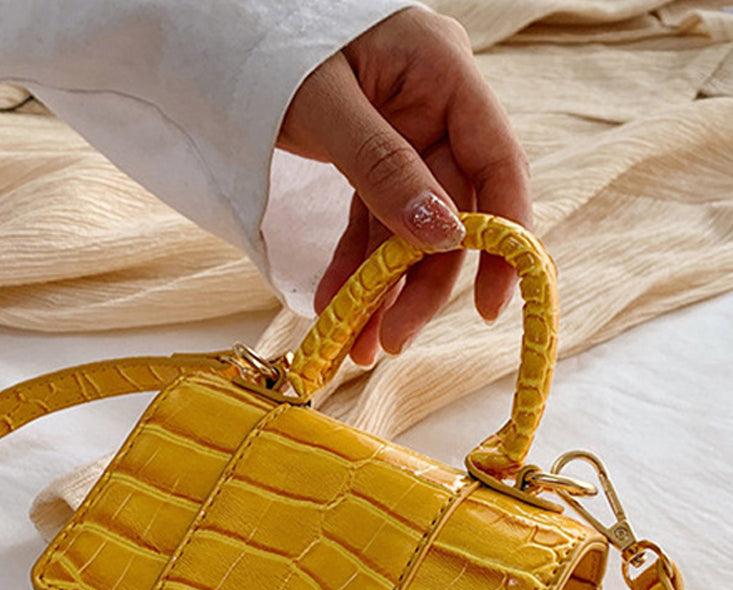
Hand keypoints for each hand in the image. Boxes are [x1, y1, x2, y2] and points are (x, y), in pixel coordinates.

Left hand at [278, 7, 530, 363]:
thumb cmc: (270, 37)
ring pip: (408, 227)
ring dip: (385, 289)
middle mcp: (431, 107)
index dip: (502, 239)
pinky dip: (354, 266)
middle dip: (421, 283)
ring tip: (360, 345)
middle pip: (448, 211)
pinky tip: (339, 306)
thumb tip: (441, 235)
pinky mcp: (369, 157)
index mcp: (442, 72)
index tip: (488, 305)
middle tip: (393, 340)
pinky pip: (369, 221)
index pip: (497, 164)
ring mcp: (402, 134)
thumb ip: (382, 166)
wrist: (219, 24)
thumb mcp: (323, 101)